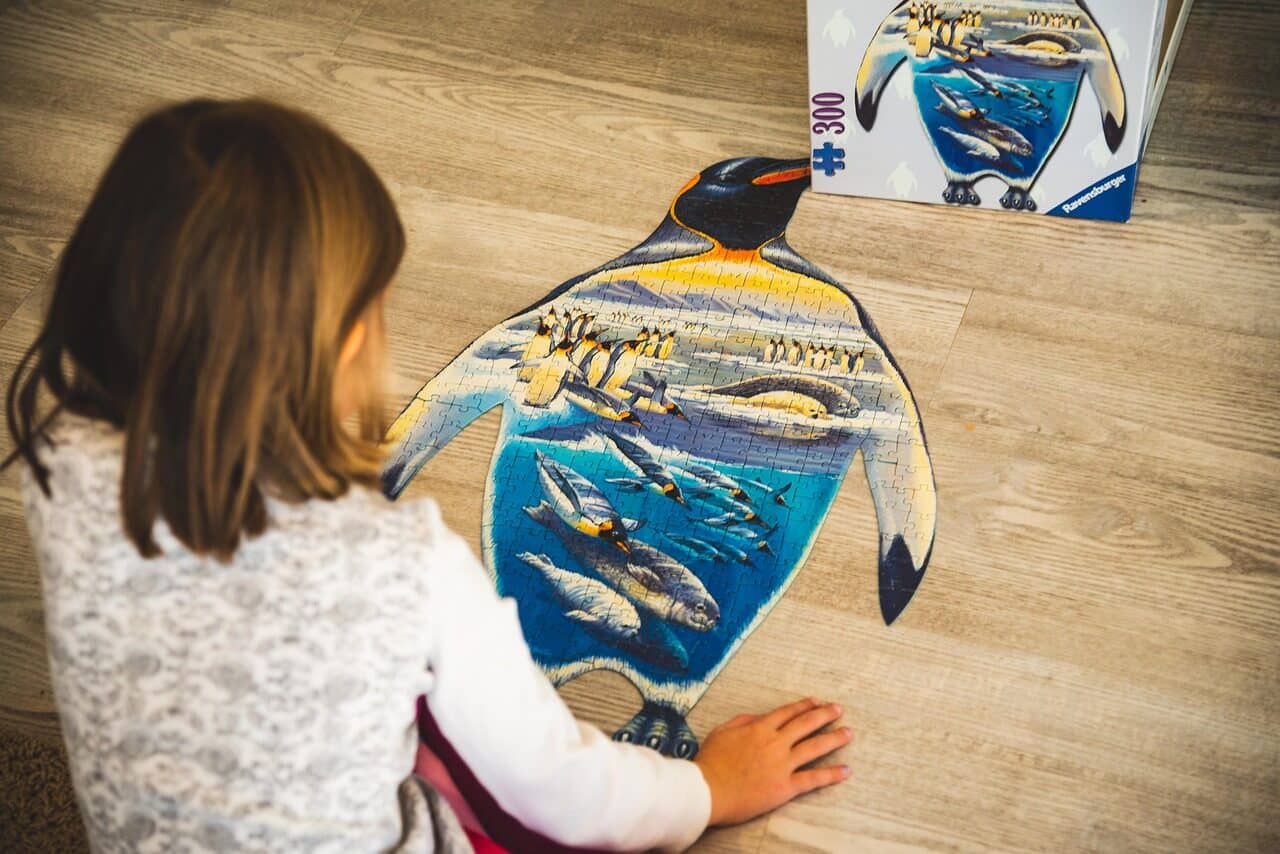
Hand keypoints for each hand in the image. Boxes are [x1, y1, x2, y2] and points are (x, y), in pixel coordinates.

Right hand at [693, 697, 850, 825]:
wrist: (708, 790)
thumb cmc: (711, 762)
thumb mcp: (722, 732)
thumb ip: (743, 721)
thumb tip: (760, 717)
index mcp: (760, 728)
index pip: (787, 712)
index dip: (803, 705)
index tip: (816, 701)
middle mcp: (775, 742)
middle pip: (805, 724)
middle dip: (824, 715)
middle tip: (839, 710)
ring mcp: (782, 764)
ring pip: (814, 747)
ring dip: (834, 739)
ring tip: (848, 733)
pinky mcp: (785, 786)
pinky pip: (813, 779)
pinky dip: (831, 774)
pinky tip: (846, 770)